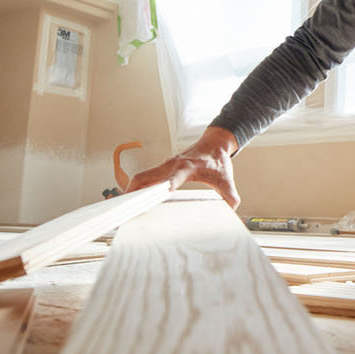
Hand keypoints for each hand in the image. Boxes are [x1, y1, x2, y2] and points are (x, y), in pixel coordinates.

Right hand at [126, 126, 240, 207]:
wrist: (214, 143)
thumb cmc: (218, 161)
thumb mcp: (226, 178)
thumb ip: (229, 194)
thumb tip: (232, 208)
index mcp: (187, 167)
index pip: (172, 178)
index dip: (162, 186)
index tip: (151, 197)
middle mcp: (172, 166)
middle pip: (146, 178)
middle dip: (134, 193)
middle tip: (124, 210)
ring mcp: (164, 167)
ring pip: (141, 178)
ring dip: (130, 192)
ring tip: (122, 209)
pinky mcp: (161, 169)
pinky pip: (143, 178)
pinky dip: (135, 188)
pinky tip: (130, 201)